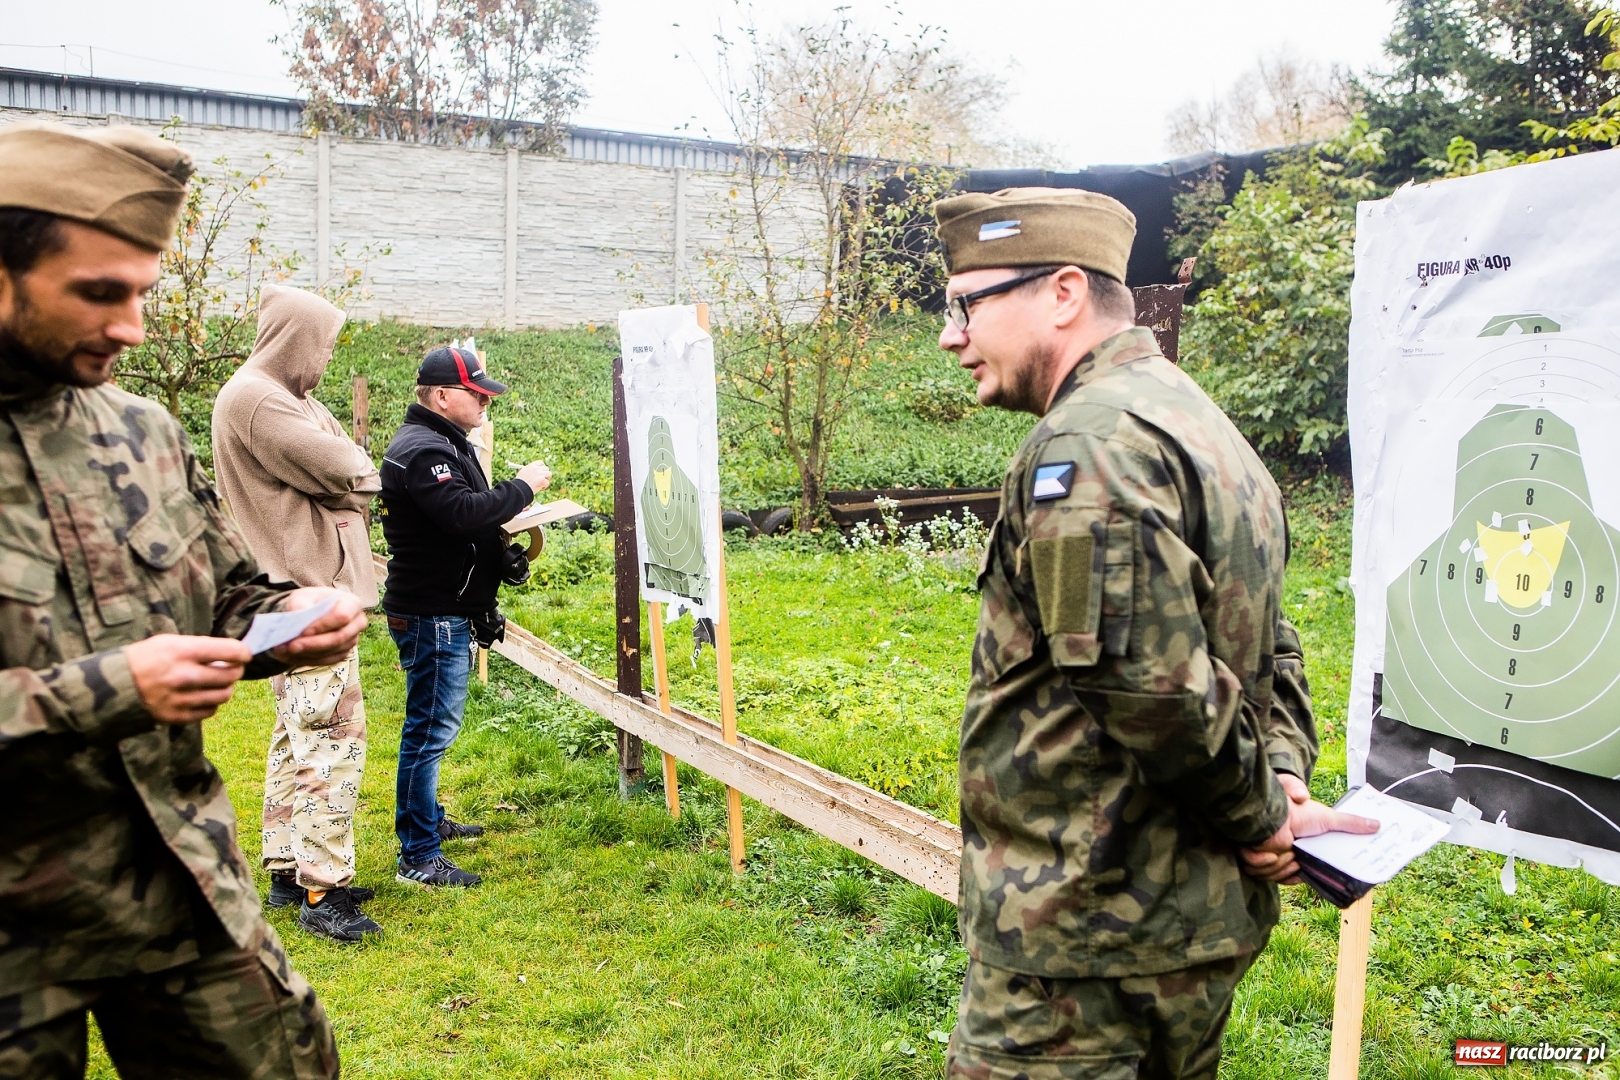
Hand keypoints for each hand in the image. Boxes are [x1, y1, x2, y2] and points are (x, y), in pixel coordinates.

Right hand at [127, 633, 252, 723]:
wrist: (114, 684)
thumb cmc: (146, 658)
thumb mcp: (170, 642)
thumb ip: (201, 647)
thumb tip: (233, 654)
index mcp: (182, 651)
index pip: (230, 651)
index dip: (243, 653)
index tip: (244, 654)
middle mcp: (183, 676)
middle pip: (230, 676)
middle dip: (236, 670)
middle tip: (232, 668)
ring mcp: (179, 699)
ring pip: (223, 695)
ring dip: (225, 687)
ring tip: (218, 682)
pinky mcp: (175, 716)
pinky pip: (209, 711)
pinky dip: (211, 703)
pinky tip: (203, 695)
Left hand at [269, 588, 366, 667]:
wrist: (312, 613)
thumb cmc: (310, 602)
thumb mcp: (302, 596)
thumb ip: (300, 604)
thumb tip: (297, 616)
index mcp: (352, 604)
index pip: (342, 616)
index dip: (323, 625)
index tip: (303, 631)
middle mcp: (357, 623)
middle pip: (339, 638)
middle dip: (313, 644)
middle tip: (291, 646)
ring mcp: (351, 640)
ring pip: (331, 652)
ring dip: (306, 654)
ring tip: (284, 650)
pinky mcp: (342, 654)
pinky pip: (326, 661)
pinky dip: (306, 660)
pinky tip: (290, 656)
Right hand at [516, 460, 551, 492]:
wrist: (520, 489)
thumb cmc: (520, 483)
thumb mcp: (523, 472)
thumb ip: (529, 470)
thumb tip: (532, 471)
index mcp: (531, 466)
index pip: (540, 463)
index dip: (542, 467)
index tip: (542, 471)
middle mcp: (536, 469)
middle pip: (546, 468)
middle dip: (545, 474)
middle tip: (542, 479)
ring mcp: (540, 474)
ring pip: (549, 474)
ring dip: (546, 479)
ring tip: (541, 484)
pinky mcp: (542, 480)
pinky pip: (547, 482)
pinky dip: (544, 486)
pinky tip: (539, 488)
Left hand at [1240, 772, 1380, 884]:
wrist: (1275, 813)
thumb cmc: (1299, 813)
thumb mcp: (1329, 819)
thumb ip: (1351, 823)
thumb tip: (1378, 825)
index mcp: (1300, 850)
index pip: (1305, 873)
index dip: (1305, 873)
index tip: (1305, 866)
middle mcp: (1284, 854)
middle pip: (1290, 877)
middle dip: (1291, 867)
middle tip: (1294, 852)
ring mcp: (1269, 856)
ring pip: (1275, 876)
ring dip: (1279, 862)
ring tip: (1283, 847)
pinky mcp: (1255, 858)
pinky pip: (1262, 873)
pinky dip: (1265, 861)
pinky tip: (1269, 850)